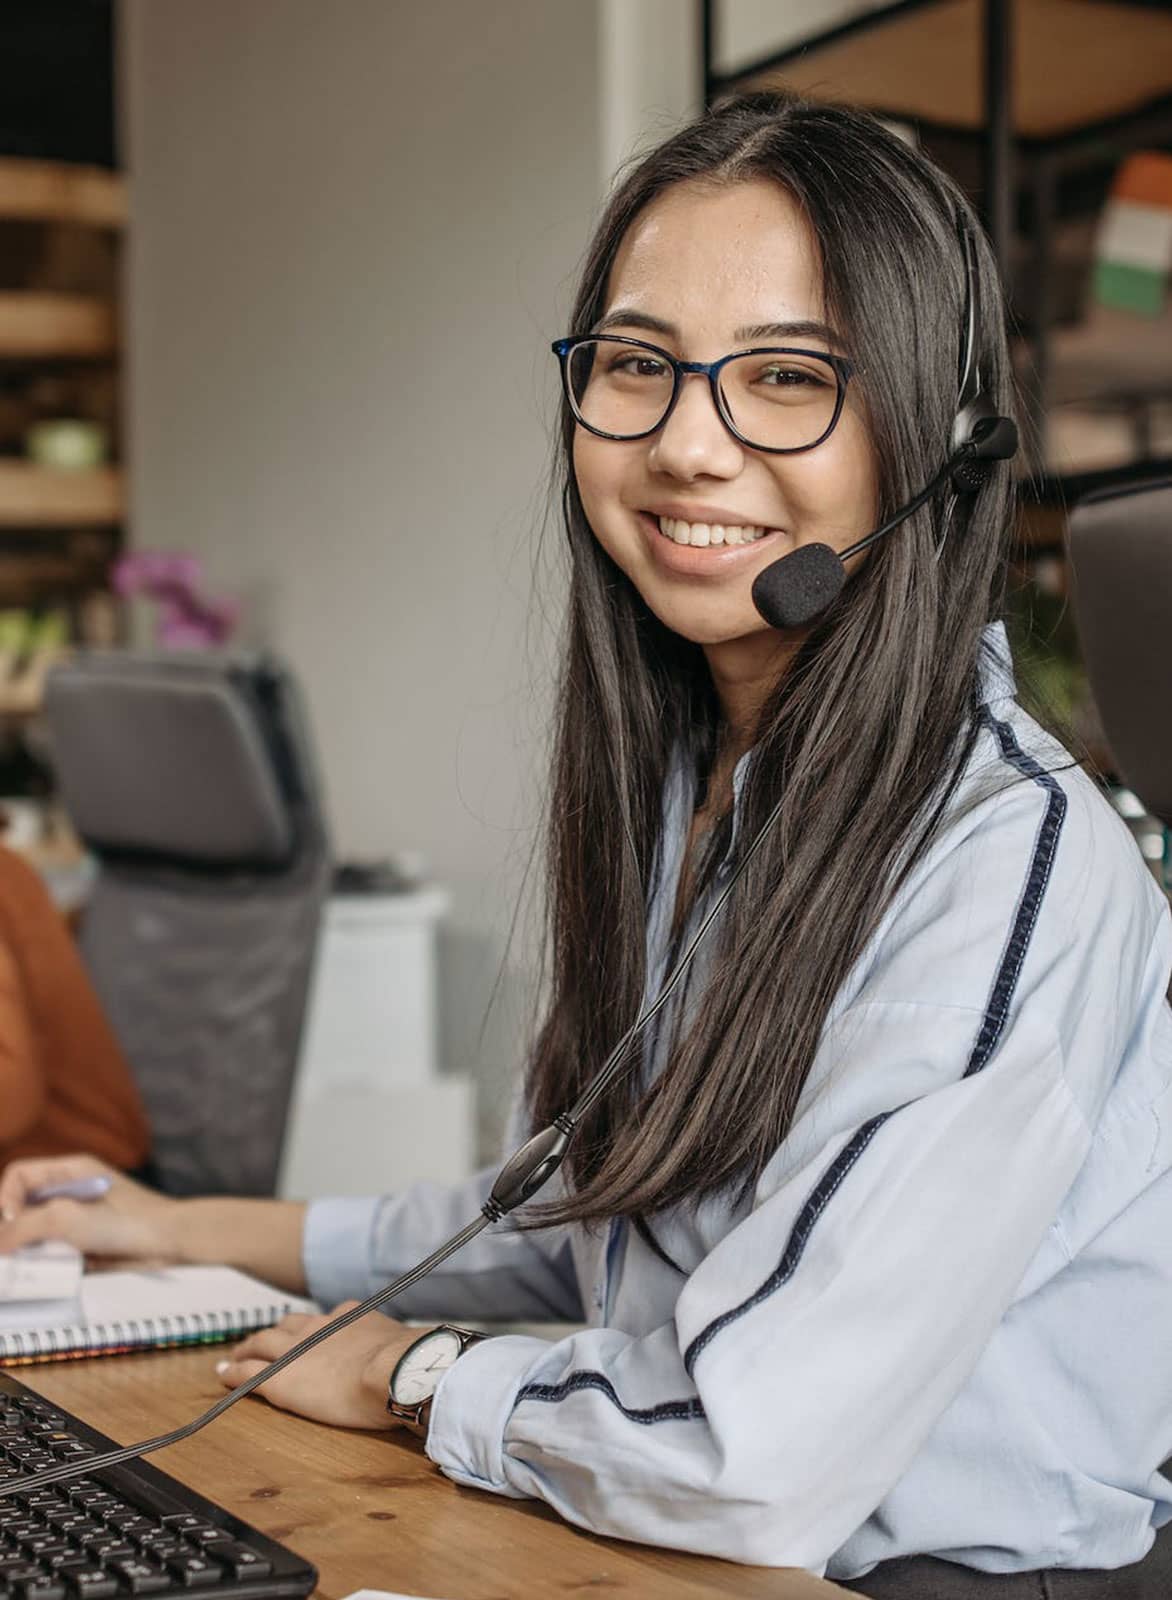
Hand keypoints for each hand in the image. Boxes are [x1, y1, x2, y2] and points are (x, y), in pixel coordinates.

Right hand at [0, 1155, 178, 1264]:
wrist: (170, 1244)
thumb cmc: (127, 1221)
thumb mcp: (66, 1218)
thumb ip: (24, 1227)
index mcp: (70, 1171)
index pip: (18, 1176)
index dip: (5, 1200)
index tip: (11, 1227)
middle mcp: (72, 1192)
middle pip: (23, 1207)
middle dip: (14, 1231)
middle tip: (14, 1254)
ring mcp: (79, 1219)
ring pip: (36, 1235)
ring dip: (30, 1252)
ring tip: (35, 1265)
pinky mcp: (86, 1246)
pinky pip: (54, 1254)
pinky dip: (47, 1266)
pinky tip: (53, 1273)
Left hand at [215, 1302, 426, 1430]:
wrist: (395, 1370)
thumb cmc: (407, 1363)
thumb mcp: (401, 1344)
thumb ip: (398, 1346)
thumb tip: (420, 1354)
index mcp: (347, 1317)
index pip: (320, 1320)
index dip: (306, 1328)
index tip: (302, 1334)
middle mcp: (317, 1327)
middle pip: (285, 1325)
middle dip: (271, 1334)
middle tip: (259, 1342)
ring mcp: (295, 1350)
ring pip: (260, 1343)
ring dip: (246, 1349)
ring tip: (235, 1356)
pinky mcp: (279, 1378)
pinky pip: (247, 1371)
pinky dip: (232, 1371)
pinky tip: (223, 1374)